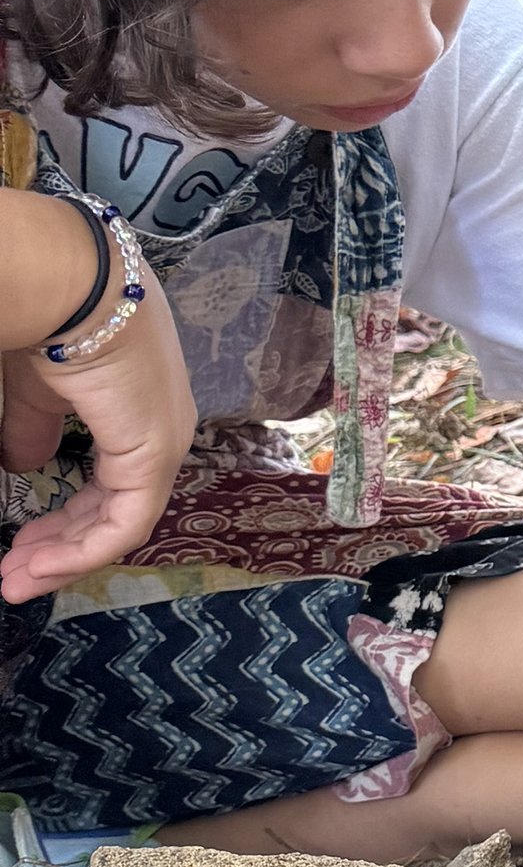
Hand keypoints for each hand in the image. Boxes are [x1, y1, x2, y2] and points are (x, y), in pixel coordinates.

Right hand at [1, 270, 195, 602]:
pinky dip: (83, 550)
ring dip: (66, 556)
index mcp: (136, 406)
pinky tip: (42, 566)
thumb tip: (21, 464)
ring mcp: (164, 440)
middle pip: (115, 506)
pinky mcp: (157, 453)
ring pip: (120, 521)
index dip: (65, 519)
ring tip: (17, 581)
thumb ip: (32, 429)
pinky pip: (125, 522)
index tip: (21, 543)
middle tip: (14, 573)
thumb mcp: (34, 388)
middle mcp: (161, 425)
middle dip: (61, 545)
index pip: (110, 480)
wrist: (64, 284)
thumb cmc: (46, 320)